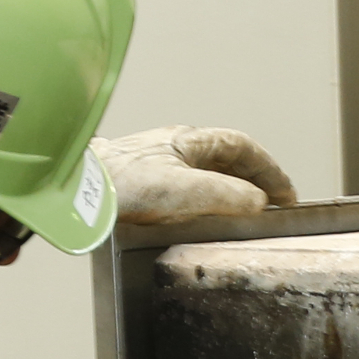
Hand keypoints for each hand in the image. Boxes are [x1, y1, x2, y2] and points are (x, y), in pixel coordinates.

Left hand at [93, 126, 298, 222]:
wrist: (73, 189)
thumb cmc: (121, 184)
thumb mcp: (185, 191)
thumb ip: (226, 196)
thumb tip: (257, 203)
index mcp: (189, 141)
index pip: (242, 147)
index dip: (268, 170)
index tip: (286, 195)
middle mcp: (175, 147)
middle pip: (227, 158)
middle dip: (254, 180)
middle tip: (273, 204)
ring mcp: (158, 163)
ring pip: (207, 172)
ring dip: (231, 190)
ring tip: (246, 213)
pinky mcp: (142, 182)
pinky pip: (188, 186)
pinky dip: (208, 199)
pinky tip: (204, 216)